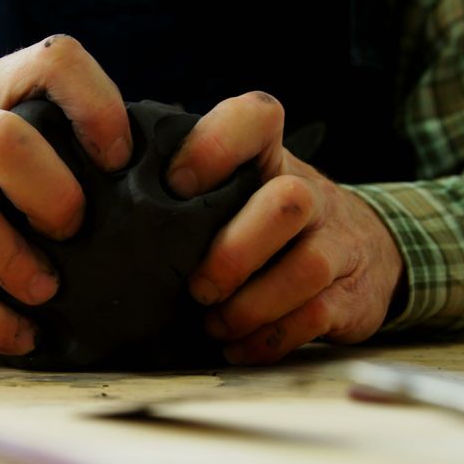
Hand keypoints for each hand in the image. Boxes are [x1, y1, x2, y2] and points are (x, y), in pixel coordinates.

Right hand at [0, 35, 131, 354]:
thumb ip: (44, 144)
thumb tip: (142, 186)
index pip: (49, 61)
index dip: (95, 105)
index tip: (118, 159)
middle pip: (4, 139)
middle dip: (54, 194)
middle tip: (75, 230)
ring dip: (18, 261)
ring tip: (47, 290)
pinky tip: (19, 335)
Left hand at [167, 92, 403, 363]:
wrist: (366, 251)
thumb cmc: (264, 220)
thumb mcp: (237, 191)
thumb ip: (185, 193)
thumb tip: (97, 209)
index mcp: (268, 158)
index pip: (256, 117)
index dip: (215, 146)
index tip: (176, 185)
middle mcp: (309, 192)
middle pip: (287, 200)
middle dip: (233, 254)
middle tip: (196, 289)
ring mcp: (336, 242)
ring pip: (306, 266)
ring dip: (249, 306)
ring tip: (214, 325)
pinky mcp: (351, 294)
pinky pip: (316, 317)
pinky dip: (269, 339)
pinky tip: (237, 346)